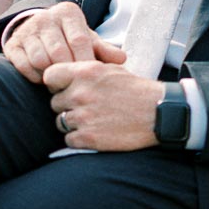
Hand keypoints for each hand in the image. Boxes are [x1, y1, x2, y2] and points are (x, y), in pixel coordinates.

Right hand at [2, 1, 126, 83]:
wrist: (39, 30)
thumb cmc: (70, 38)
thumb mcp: (87, 40)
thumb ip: (103, 49)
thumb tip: (122, 59)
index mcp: (68, 12)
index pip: (79, 40)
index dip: (85, 62)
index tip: (90, 78)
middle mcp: (45, 17)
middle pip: (59, 52)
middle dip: (68, 72)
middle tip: (75, 86)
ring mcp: (27, 30)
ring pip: (40, 59)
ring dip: (50, 75)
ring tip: (60, 83)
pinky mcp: (13, 43)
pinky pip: (23, 65)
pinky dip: (34, 76)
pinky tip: (43, 80)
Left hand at [45, 62, 160, 150]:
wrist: (158, 113)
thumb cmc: (135, 89)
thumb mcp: (110, 68)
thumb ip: (84, 70)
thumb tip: (62, 74)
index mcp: (85, 72)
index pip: (50, 76)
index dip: (55, 84)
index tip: (64, 88)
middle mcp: (81, 93)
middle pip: (55, 102)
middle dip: (67, 106)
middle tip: (86, 107)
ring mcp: (83, 117)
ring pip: (61, 122)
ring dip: (73, 123)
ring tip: (92, 120)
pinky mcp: (89, 138)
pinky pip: (70, 140)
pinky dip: (79, 139)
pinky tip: (95, 133)